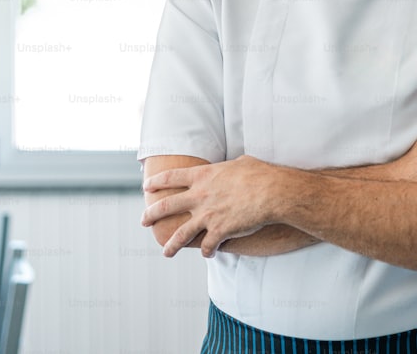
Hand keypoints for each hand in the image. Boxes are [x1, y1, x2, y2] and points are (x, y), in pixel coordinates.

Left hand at [141, 155, 280, 257]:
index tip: (146, 187)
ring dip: (171, 245)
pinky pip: (206, 246)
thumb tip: (233, 166)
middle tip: (143, 221)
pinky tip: (208, 253)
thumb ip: (229, 168)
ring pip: (180, 234)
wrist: (273, 193)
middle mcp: (200, 196)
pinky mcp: (219, 231)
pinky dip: (206, 251)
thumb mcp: (241, 163)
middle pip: (166, 206)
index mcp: (203, 176)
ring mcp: (207, 215)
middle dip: (151, 214)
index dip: (156, 182)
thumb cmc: (261, 174)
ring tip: (166, 252)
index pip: (171, 177)